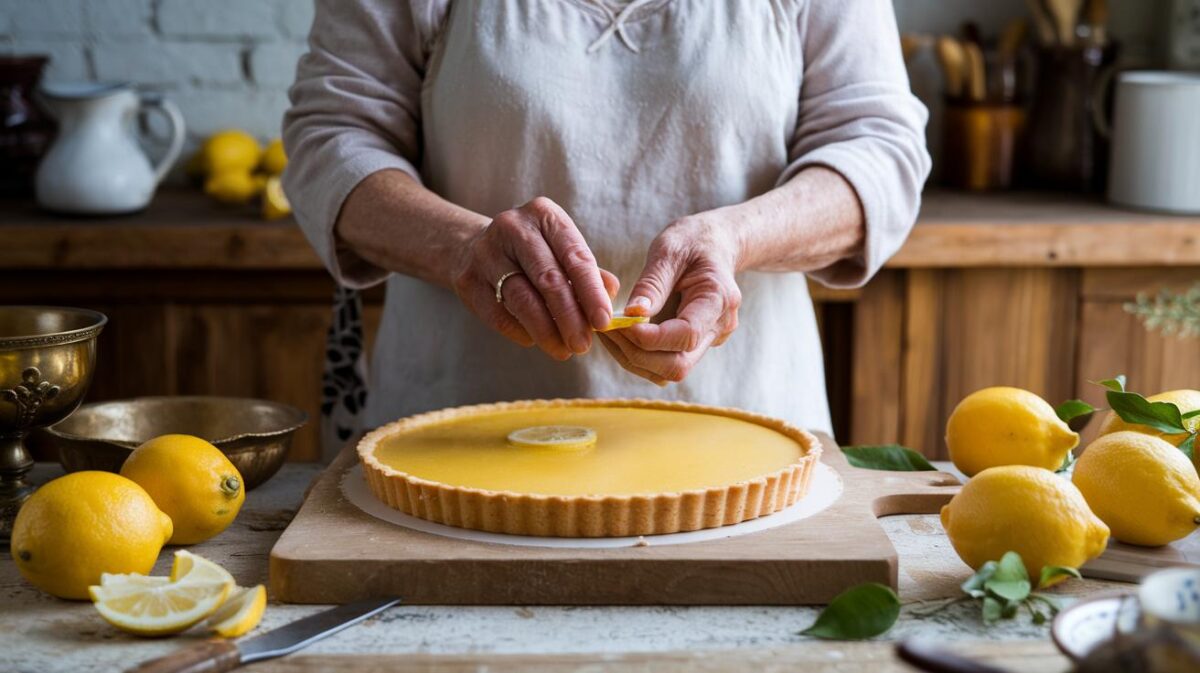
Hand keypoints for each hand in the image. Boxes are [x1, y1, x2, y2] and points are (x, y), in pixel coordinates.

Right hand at [451, 196, 617, 359]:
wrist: (472, 247)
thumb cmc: (532, 253)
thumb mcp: (561, 250)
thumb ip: (588, 272)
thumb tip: (610, 294)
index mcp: (544, 215)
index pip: (575, 256)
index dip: (591, 292)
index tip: (604, 322)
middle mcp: (512, 227)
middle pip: (548, 279)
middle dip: (570, 317)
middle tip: (583, 345)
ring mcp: (485, 252)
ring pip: (522, 299)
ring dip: (547, 331)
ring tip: (564, 351)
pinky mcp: (467, 279)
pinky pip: (498, 314)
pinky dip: (521, 332)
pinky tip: (535, 341)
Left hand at [599, 216, 741, 383]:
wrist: (716, 244)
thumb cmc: (692, 241)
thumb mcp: (669, 249)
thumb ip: (652, 284)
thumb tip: (632, 315)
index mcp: (718, 299)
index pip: (686, 335)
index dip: (651, 338)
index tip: (619, 325)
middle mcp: (718, 327)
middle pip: (678, 364)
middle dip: (636, 353)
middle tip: (605, 329)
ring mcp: (710, 340)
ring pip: (670, 371)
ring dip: (633, 358)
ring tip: (608, 332)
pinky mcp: (696, 345)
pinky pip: (666, 362)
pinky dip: (639, 355)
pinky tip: (621, 335)